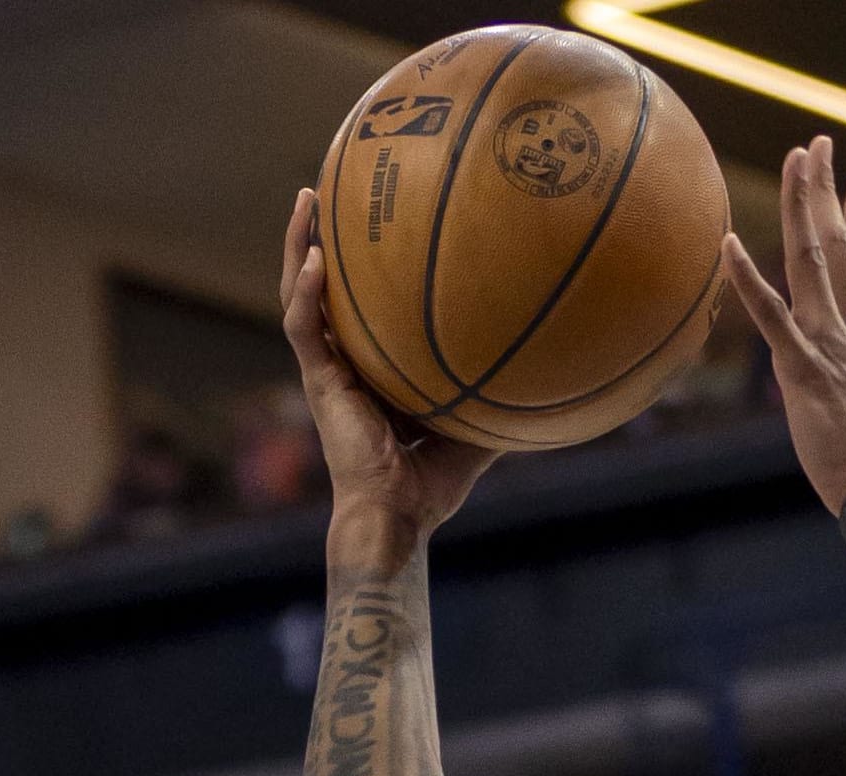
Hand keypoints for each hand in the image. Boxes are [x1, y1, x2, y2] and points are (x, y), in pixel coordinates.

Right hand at [278, 188, 499, 557]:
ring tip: (307, 198)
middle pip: (321, 285)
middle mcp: (342, 362)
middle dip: (319, 236)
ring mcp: (327, 370)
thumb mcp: (473, 430)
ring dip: (297, 245)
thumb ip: (496, 400)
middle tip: (328, 188)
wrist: (397, 517)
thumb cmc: (430, 484)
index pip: (358, 306)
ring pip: (299, 293)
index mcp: (368, 368)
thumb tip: (547, 376)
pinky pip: (303, 328)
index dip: (357, 266)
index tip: (372, 221)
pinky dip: (305, 293)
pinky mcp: (320, 383)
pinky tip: (315, 259)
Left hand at [719, 137, 845, 518]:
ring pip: (812, 258)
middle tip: (818, 143)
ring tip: (794, 161)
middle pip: (839, 242)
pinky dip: (748, 277)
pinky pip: (771, 314)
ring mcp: (830, 341)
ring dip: (801, 206)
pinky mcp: (802, 366)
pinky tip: (729, 243)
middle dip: (828, 189)